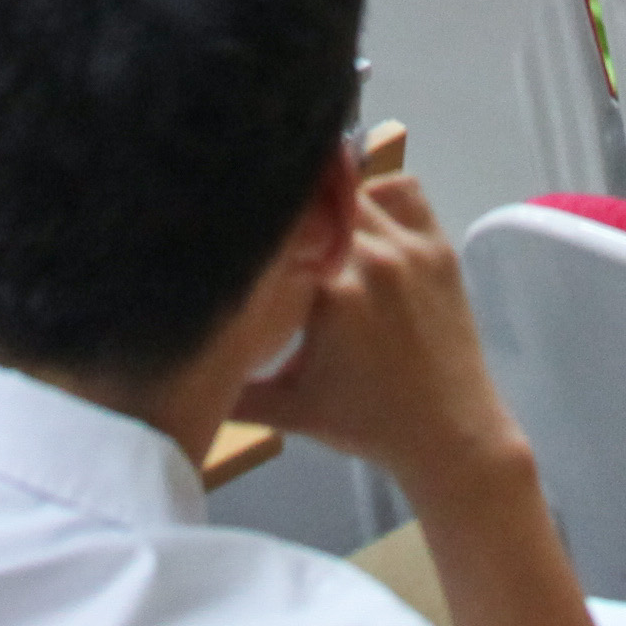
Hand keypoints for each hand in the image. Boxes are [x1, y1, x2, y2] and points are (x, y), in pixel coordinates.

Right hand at [236, 171, 527, 494]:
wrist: (450, 435)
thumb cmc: (365, 424)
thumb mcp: (288, 410)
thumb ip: (230, 388)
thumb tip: (175, 369)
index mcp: (331, 294)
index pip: (277, 232)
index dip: (252, 228)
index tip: (234, 232)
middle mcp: (372, 258)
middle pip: (314, 202)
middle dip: (289, 213)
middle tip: (273, 231)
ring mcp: (411, 247)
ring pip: (356, 190)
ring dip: (330, 201)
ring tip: (311, 223)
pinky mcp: (439, 246)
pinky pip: (404, 190)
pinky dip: (379, 193)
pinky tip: (360, 217)